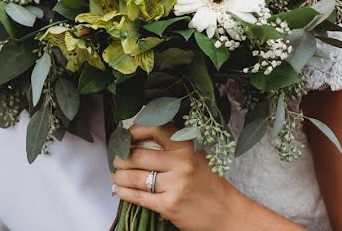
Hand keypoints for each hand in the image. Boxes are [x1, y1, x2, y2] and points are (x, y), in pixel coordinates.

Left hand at [110, 124, 239, 230]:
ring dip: (120, 176)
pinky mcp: (169, 205)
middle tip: (116, 159)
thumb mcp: (196, 157)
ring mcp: (174, 185)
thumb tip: (139, 141)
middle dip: (121, 158)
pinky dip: (124, 193)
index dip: (135, 130)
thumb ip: (173, 148)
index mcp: (186, 147)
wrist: (225, 212)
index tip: (125, 135)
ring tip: (116, 175)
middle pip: (139, 155)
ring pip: (135, 177)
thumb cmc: (209, 183)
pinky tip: (118, 190)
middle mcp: (180, 163)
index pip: (155, 129)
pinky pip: (139, 197)